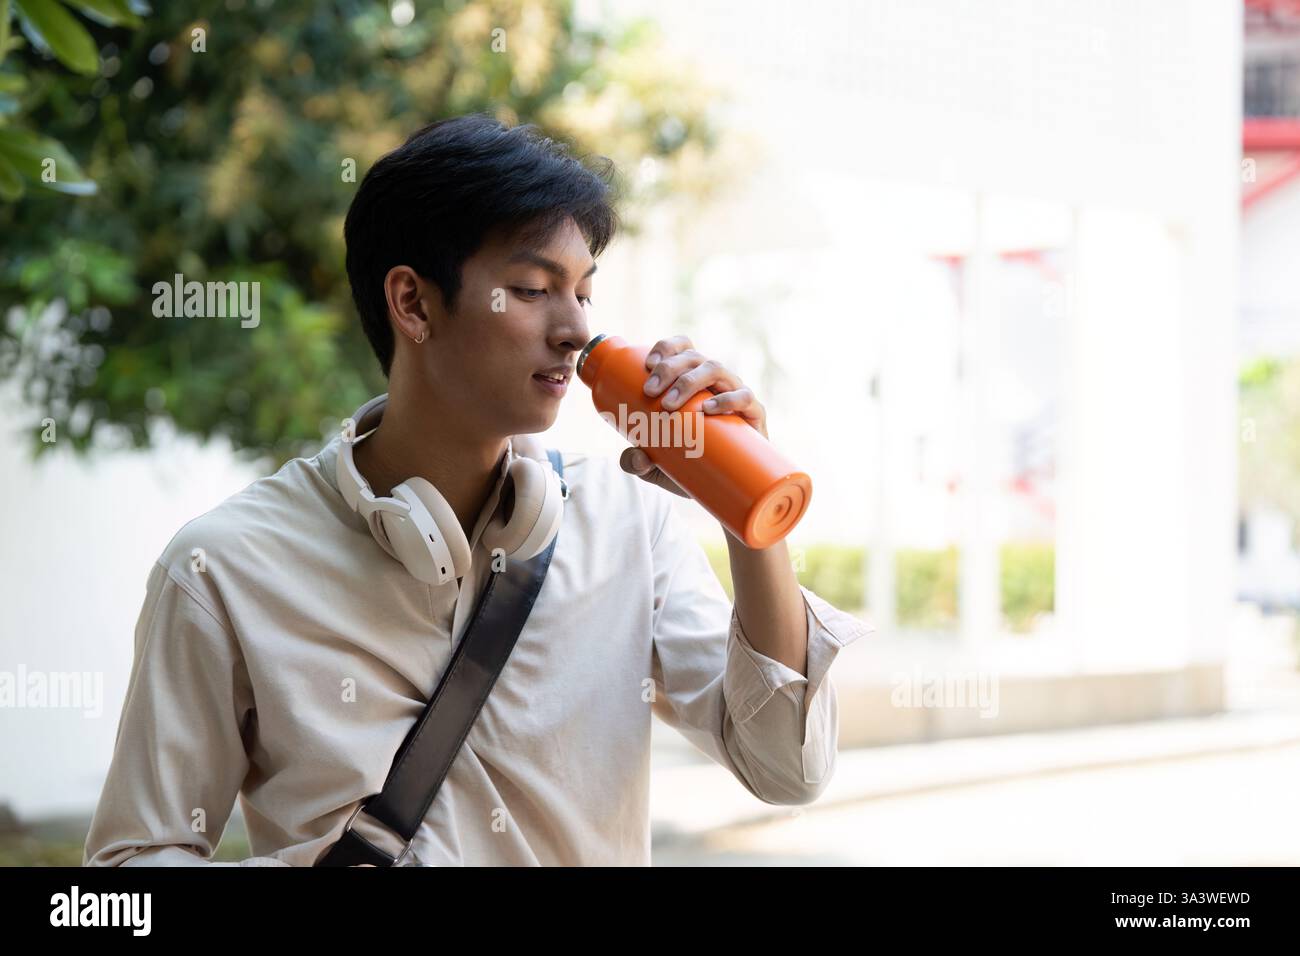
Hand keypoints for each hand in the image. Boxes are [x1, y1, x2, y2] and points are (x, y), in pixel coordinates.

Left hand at [619, 334, 767, 497]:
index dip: (666, 348)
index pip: (683, 347)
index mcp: (694, 378)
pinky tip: (708, 408)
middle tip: (649, 392)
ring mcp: (735, 394)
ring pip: (716, 369)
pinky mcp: (753, 415)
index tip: (648, 366)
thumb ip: (637, 462)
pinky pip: (745, 398)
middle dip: (669, 368)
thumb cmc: (690, 465)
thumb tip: (634, 458)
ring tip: (669, 404)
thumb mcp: (656, 466)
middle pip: (694, 357)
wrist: (728, 488)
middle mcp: (715, 381)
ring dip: (690, 381)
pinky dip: (726, 399)